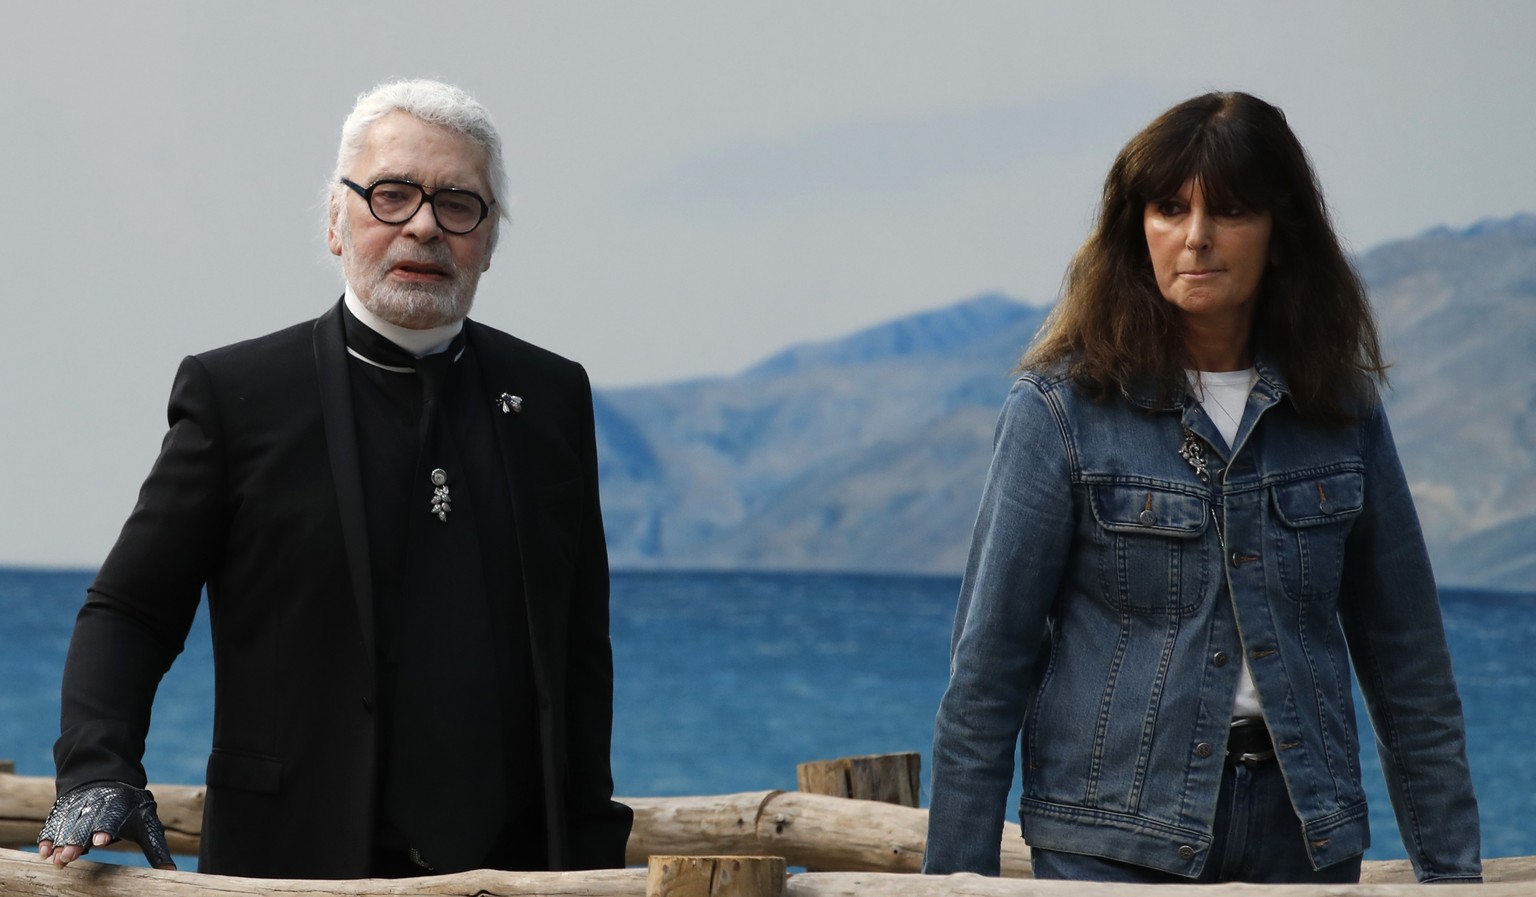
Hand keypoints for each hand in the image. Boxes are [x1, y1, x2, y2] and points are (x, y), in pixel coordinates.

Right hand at [37, 782, 176, 869]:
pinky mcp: (63, 810)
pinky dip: (48, 836)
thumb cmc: (131, 812)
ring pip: (67, 824)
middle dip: (77, 840)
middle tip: (69, 857)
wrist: (107, 782)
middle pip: (86, 822)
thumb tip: (170, 872)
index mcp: (122, 805)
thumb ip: (156, 849)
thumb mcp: (148, 825)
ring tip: (55, 859)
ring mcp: (79, 805)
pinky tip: (44, 852)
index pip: (113, 817)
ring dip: (60, 841)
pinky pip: (54, 823)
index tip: (100, 842)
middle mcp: (98, 803)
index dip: (106, 828)